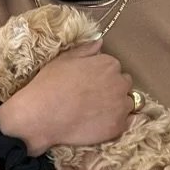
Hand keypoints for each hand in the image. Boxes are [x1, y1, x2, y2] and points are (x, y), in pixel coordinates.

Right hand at [0, 42, 135, 154]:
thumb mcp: (63, 60)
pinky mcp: (119, 126)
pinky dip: (116, 123)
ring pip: (127, 103)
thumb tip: (100, 42)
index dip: (101, 76)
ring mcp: (121, 105)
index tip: (89, 84)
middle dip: (112, 89)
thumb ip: (86, 50)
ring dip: (117, 106)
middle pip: (123, 84)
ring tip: (96, 113)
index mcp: (108, 63)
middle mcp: (119, 82)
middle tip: (92, 98)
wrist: (42, 116)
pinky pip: (126, 123)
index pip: (114, 67)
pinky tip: (100, 124)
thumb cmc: (49, 85)